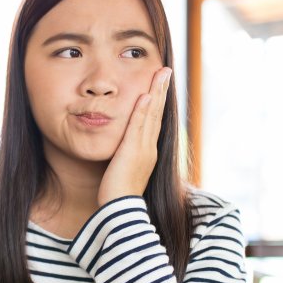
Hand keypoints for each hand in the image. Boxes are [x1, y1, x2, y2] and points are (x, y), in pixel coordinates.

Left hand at [97, 67, 171, 206]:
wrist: (120, 211)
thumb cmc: (118, 196)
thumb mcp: (123, 172)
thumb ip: (124, 158)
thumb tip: (121, 152)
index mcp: (147, 152)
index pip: (154, 122)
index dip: (157, 102)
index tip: (159, 84)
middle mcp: (149, 149)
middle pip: (157, 114)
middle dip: (161, 91)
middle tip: (165, 71)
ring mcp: (143, 150)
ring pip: (152, 117)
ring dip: (156, 94)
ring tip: (161, 74)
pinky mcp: (133, 153)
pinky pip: (139, 128)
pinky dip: (143, 112)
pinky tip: (145, 96)